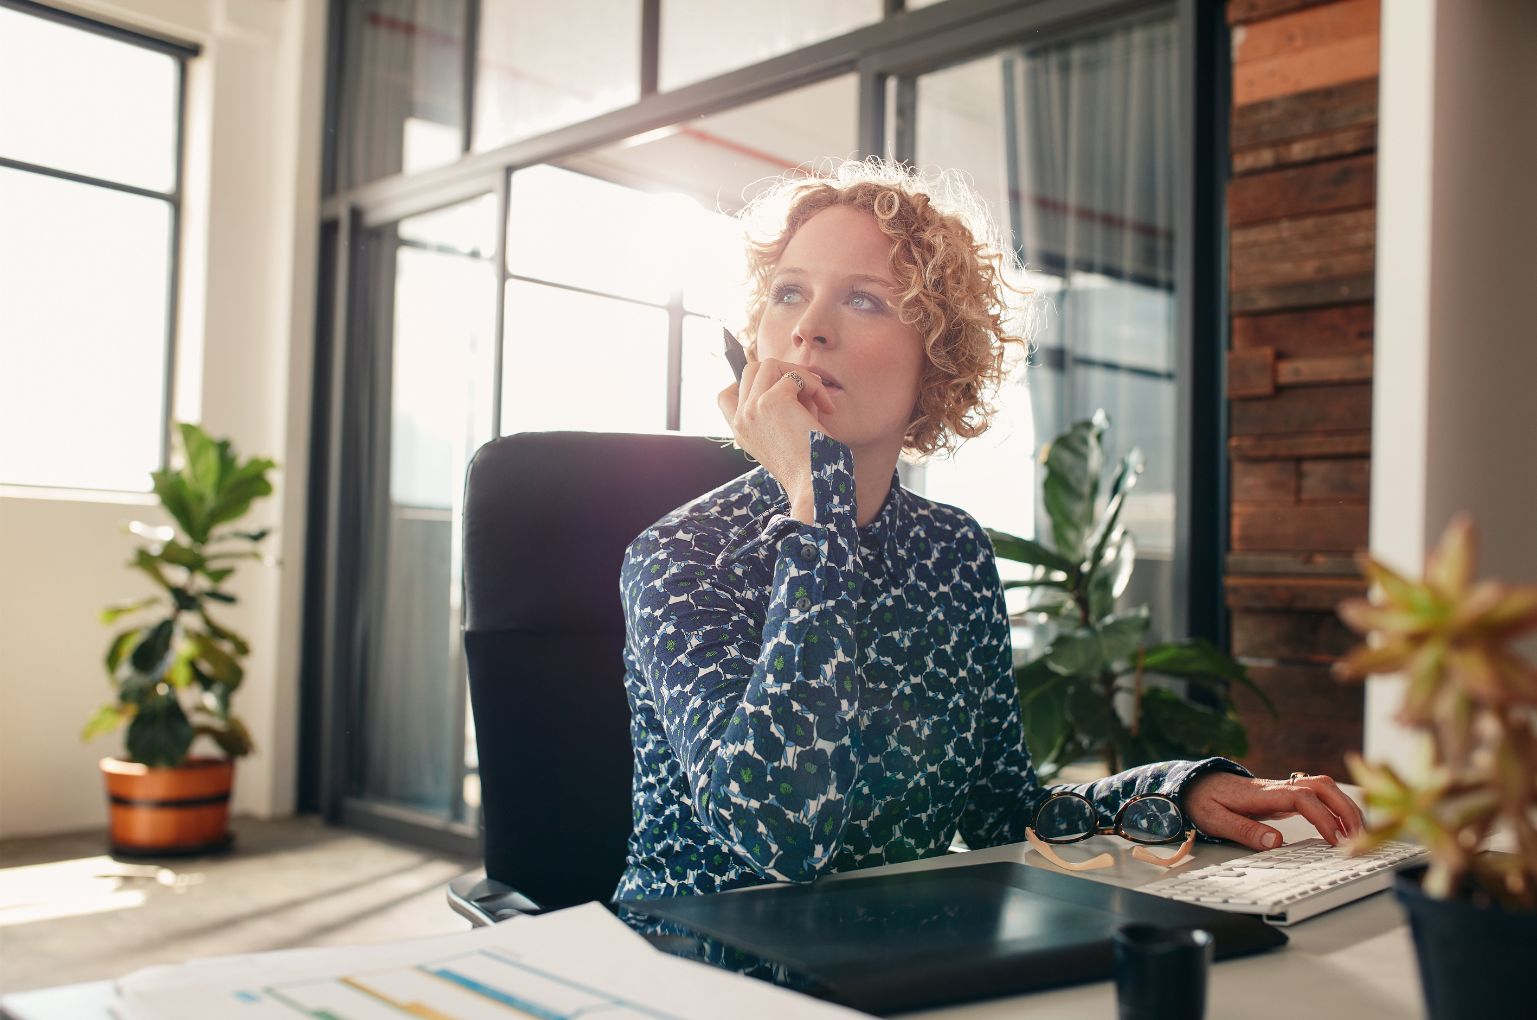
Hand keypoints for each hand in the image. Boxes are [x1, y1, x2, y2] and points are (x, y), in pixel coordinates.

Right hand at [718, 357, 835, 523]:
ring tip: (817, 397)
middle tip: (807, 389)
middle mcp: (740, 419)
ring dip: (799, 374)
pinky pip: (796, 377)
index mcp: (740, 431)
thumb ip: (780, 407)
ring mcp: (751, 408)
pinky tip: (826, 408)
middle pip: (751, 370)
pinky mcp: (771, 401)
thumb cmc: (808, 463)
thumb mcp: (785, 434)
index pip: (726, 395)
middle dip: (783, 372)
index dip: (748, 382)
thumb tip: (792, 375)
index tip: (776, 386)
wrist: (812, 485)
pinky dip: (815, 387)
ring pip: (769, 364)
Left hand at [1182, 771, 1365, 850]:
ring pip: (1322, 787)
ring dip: (1345, 806)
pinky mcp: (1283, 796)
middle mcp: (1276, 788)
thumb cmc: (1203, 800)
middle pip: (1321, 786)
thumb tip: (1276, 842)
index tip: (1335, 840)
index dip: (1322, 817)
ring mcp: (1282, 790)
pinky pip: (1317, 795)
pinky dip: (1336, 807)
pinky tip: (1344, 825)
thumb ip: (1244, 830)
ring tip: (1360, 833)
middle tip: (1360, 836)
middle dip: (1345, 808)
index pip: (1302, 798)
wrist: (1194, 784)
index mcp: (1261, 793)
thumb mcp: (1215, 819)